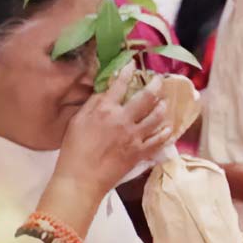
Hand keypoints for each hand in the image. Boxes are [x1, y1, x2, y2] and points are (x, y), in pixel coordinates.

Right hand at [56, 66, 169, 195]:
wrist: (81, 179)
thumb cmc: (74, 150)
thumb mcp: (77, 121)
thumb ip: (92, 104)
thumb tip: (105, 91)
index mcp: (105, 109)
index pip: (120, 84)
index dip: (127, 71)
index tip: (133, 64)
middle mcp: (124, 119)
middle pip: (146, 97)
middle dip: (155, 85)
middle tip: (159, 80)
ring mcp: (134, 137)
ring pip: (156, 117)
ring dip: (162, 107)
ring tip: (164, 103)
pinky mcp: (140, 153)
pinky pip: (158, 141)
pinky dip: (165, 133)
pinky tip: (168, 129)